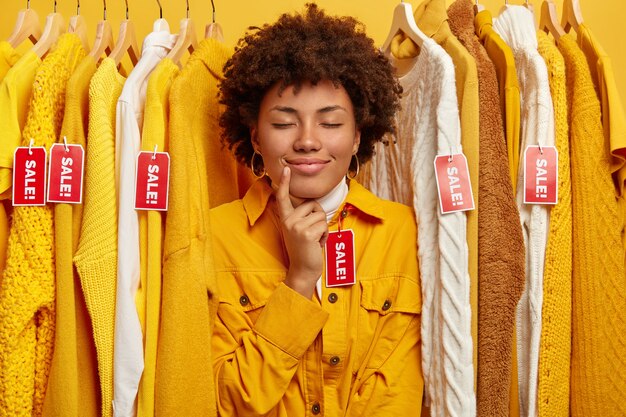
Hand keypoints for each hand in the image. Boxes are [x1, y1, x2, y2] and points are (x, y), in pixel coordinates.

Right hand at [275, 166, 327, 298]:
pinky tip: (317, 244)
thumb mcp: (298, 230)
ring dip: (322, 228)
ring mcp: (296, 227)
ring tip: (314, 240)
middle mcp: (288, 221)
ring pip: (320, 215)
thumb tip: (312, 204)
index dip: (285, 182)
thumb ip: (301, 217)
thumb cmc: (304, 250)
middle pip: (313, 205)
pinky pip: (324, 225)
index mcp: (285, 218)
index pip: (283, 197)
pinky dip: (325, 235)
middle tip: (312, 234)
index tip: (286, 169)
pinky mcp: (307, 233)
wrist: (302, 270)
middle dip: (318, 217)